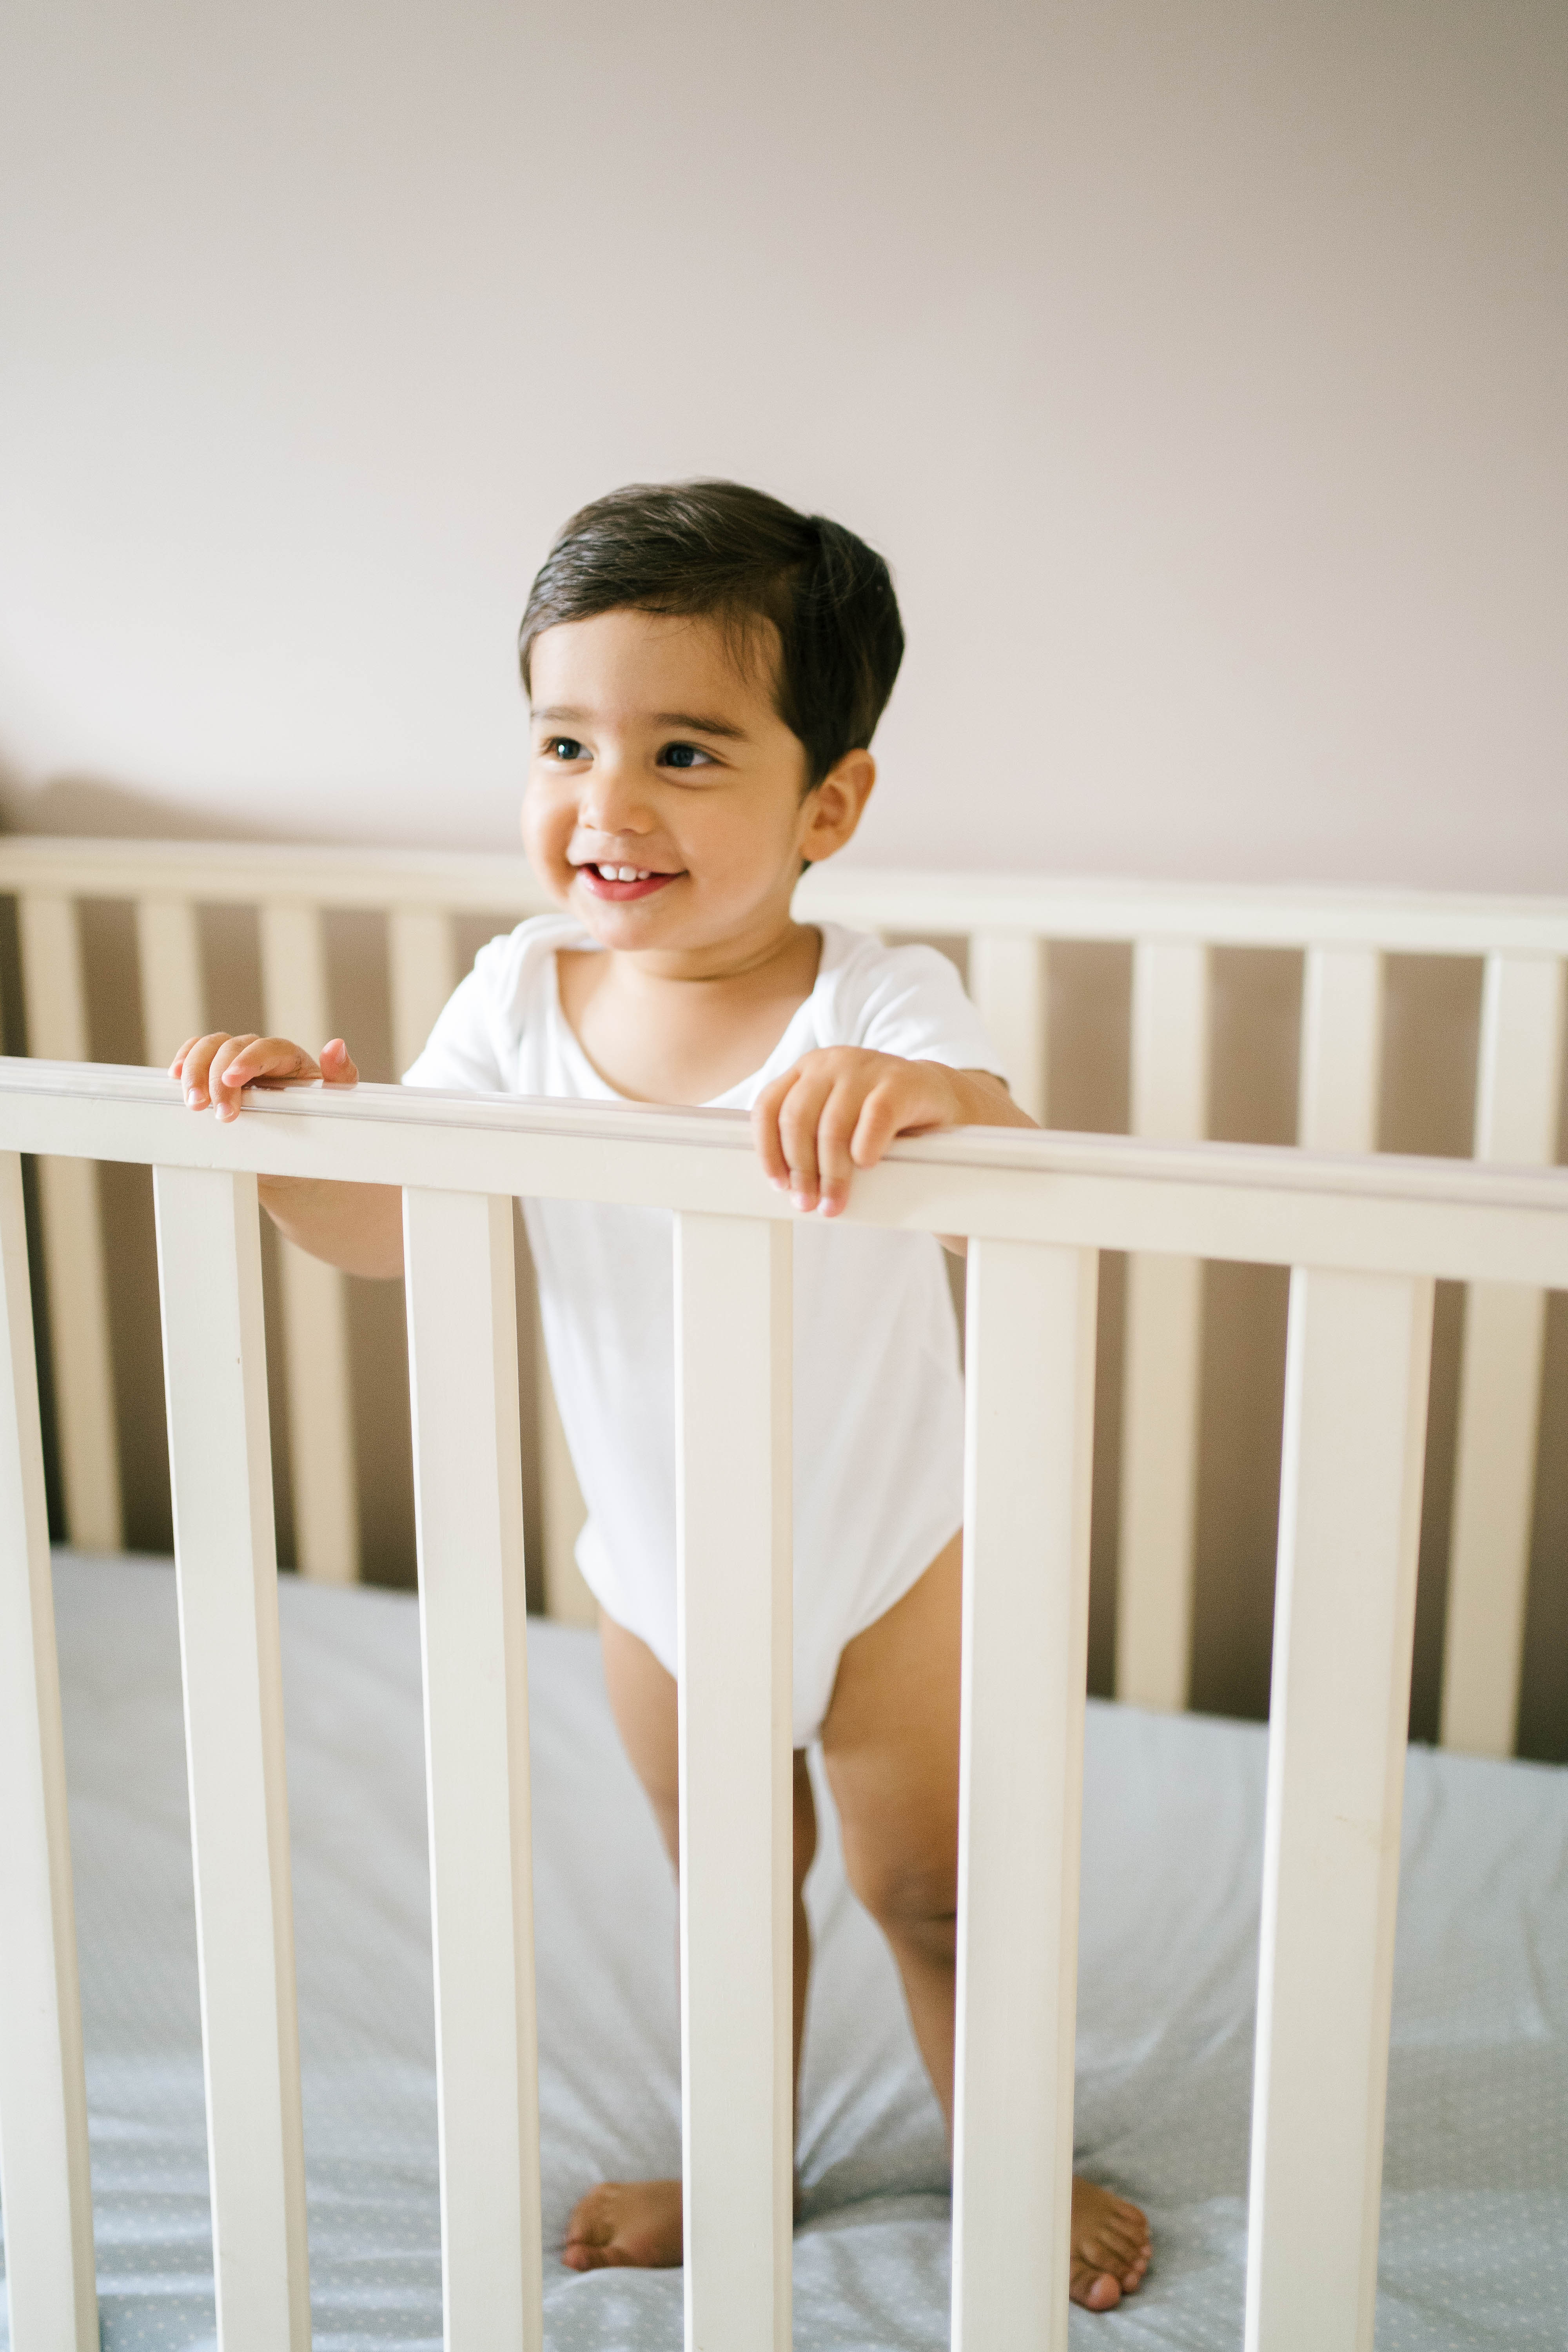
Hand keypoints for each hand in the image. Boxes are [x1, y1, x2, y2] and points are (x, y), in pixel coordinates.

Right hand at [171, 1032, 359, 1123]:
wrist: (294, 1163)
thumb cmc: (318, 1131)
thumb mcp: (336, 1108)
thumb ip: (339, 1077)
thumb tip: (336, 1046)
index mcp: (291, 1060)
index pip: (268, 1049)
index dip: (248, 1061)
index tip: (233, 1080)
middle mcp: (260, 1057)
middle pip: (231, 1047)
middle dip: (216, 1076)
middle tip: (211, 1110)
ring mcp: (234, 1066)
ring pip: (208, 1049)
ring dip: (195, 1072)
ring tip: (193, 1105)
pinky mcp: (213, 1080)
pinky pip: (195, 1059)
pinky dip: (183, 1064)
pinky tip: (174, 1080)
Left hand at [751, 1048, 976, 1217]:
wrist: (934, 1096)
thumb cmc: (878, 1115)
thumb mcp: (836, 1119)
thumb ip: (809, 1137)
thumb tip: (785, 1186)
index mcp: (807, 1071)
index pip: (768, 1107)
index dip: (767, 1149)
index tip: (778, 1184)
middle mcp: (831, 1063)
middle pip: (796, 1119)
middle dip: (800, 1169)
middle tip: (808, 1202)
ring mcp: (865, 1067)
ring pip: (832, 1125)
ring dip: (831, 1172)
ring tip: (834, 1201)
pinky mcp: (900, 1081)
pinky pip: (874, 1117)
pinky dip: (865, 1146)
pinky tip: (866, 1165)